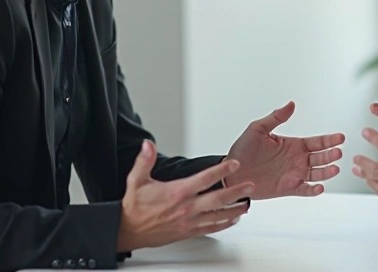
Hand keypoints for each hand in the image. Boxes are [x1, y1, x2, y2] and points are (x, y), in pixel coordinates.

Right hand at [117, 140, 253, 252]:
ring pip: (218, 216)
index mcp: (178, 192)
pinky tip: (232, 220)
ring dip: (234, 210)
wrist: (128, 230)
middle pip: (218, 199)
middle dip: (236, 191)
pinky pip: (211, 228)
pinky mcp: (188, 232)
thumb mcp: (136, 180)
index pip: (205, 179)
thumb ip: (145, 161)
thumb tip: (148, 144)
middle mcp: (186, 208)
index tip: (234, 164)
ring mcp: (189, 222)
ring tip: (247, 204)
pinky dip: (224, 224)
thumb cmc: (134, 207)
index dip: (221, 170)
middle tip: (249, 185)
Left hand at [225, 101, 344, 199]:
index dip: (329, 140)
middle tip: (338, 152)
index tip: (340, 137)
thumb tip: (291, 104)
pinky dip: (313, 190)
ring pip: (317, 174)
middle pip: (320, 157)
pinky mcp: (288, 188)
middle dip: (331, 155)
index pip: (316, 142)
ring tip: (334, 169)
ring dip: (326, 172)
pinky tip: (320, 187)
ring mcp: (294, 174)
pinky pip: (305, 190)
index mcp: (293, 145)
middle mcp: (297, 160)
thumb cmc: (242, 150)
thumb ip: (276, 118)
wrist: (231, 173)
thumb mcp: (258, 129)